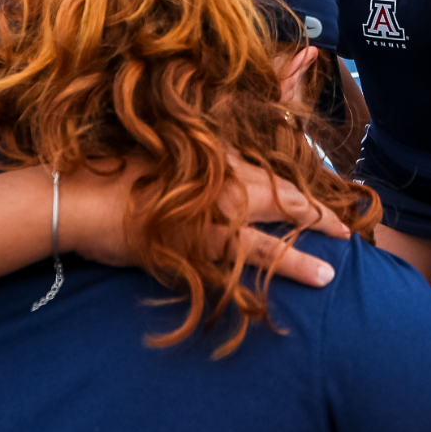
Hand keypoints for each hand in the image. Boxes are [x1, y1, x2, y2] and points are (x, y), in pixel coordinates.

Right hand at [54, 157, 350, 286]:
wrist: (80, 200)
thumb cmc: (112, 175)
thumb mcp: (156, 154)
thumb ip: (190, 152)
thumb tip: (210, 152)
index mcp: (213, 154)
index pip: (268, 164)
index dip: (298, 179)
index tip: (323, 186)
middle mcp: (222, 179)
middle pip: (284, 192)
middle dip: (319, 209)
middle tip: (349, 224)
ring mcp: (216, 212)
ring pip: (278, 225)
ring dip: (313, 239)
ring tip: (341, 257)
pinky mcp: (205, 244)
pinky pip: (255, 259)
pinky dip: (289, 267)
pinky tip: (315, 279)